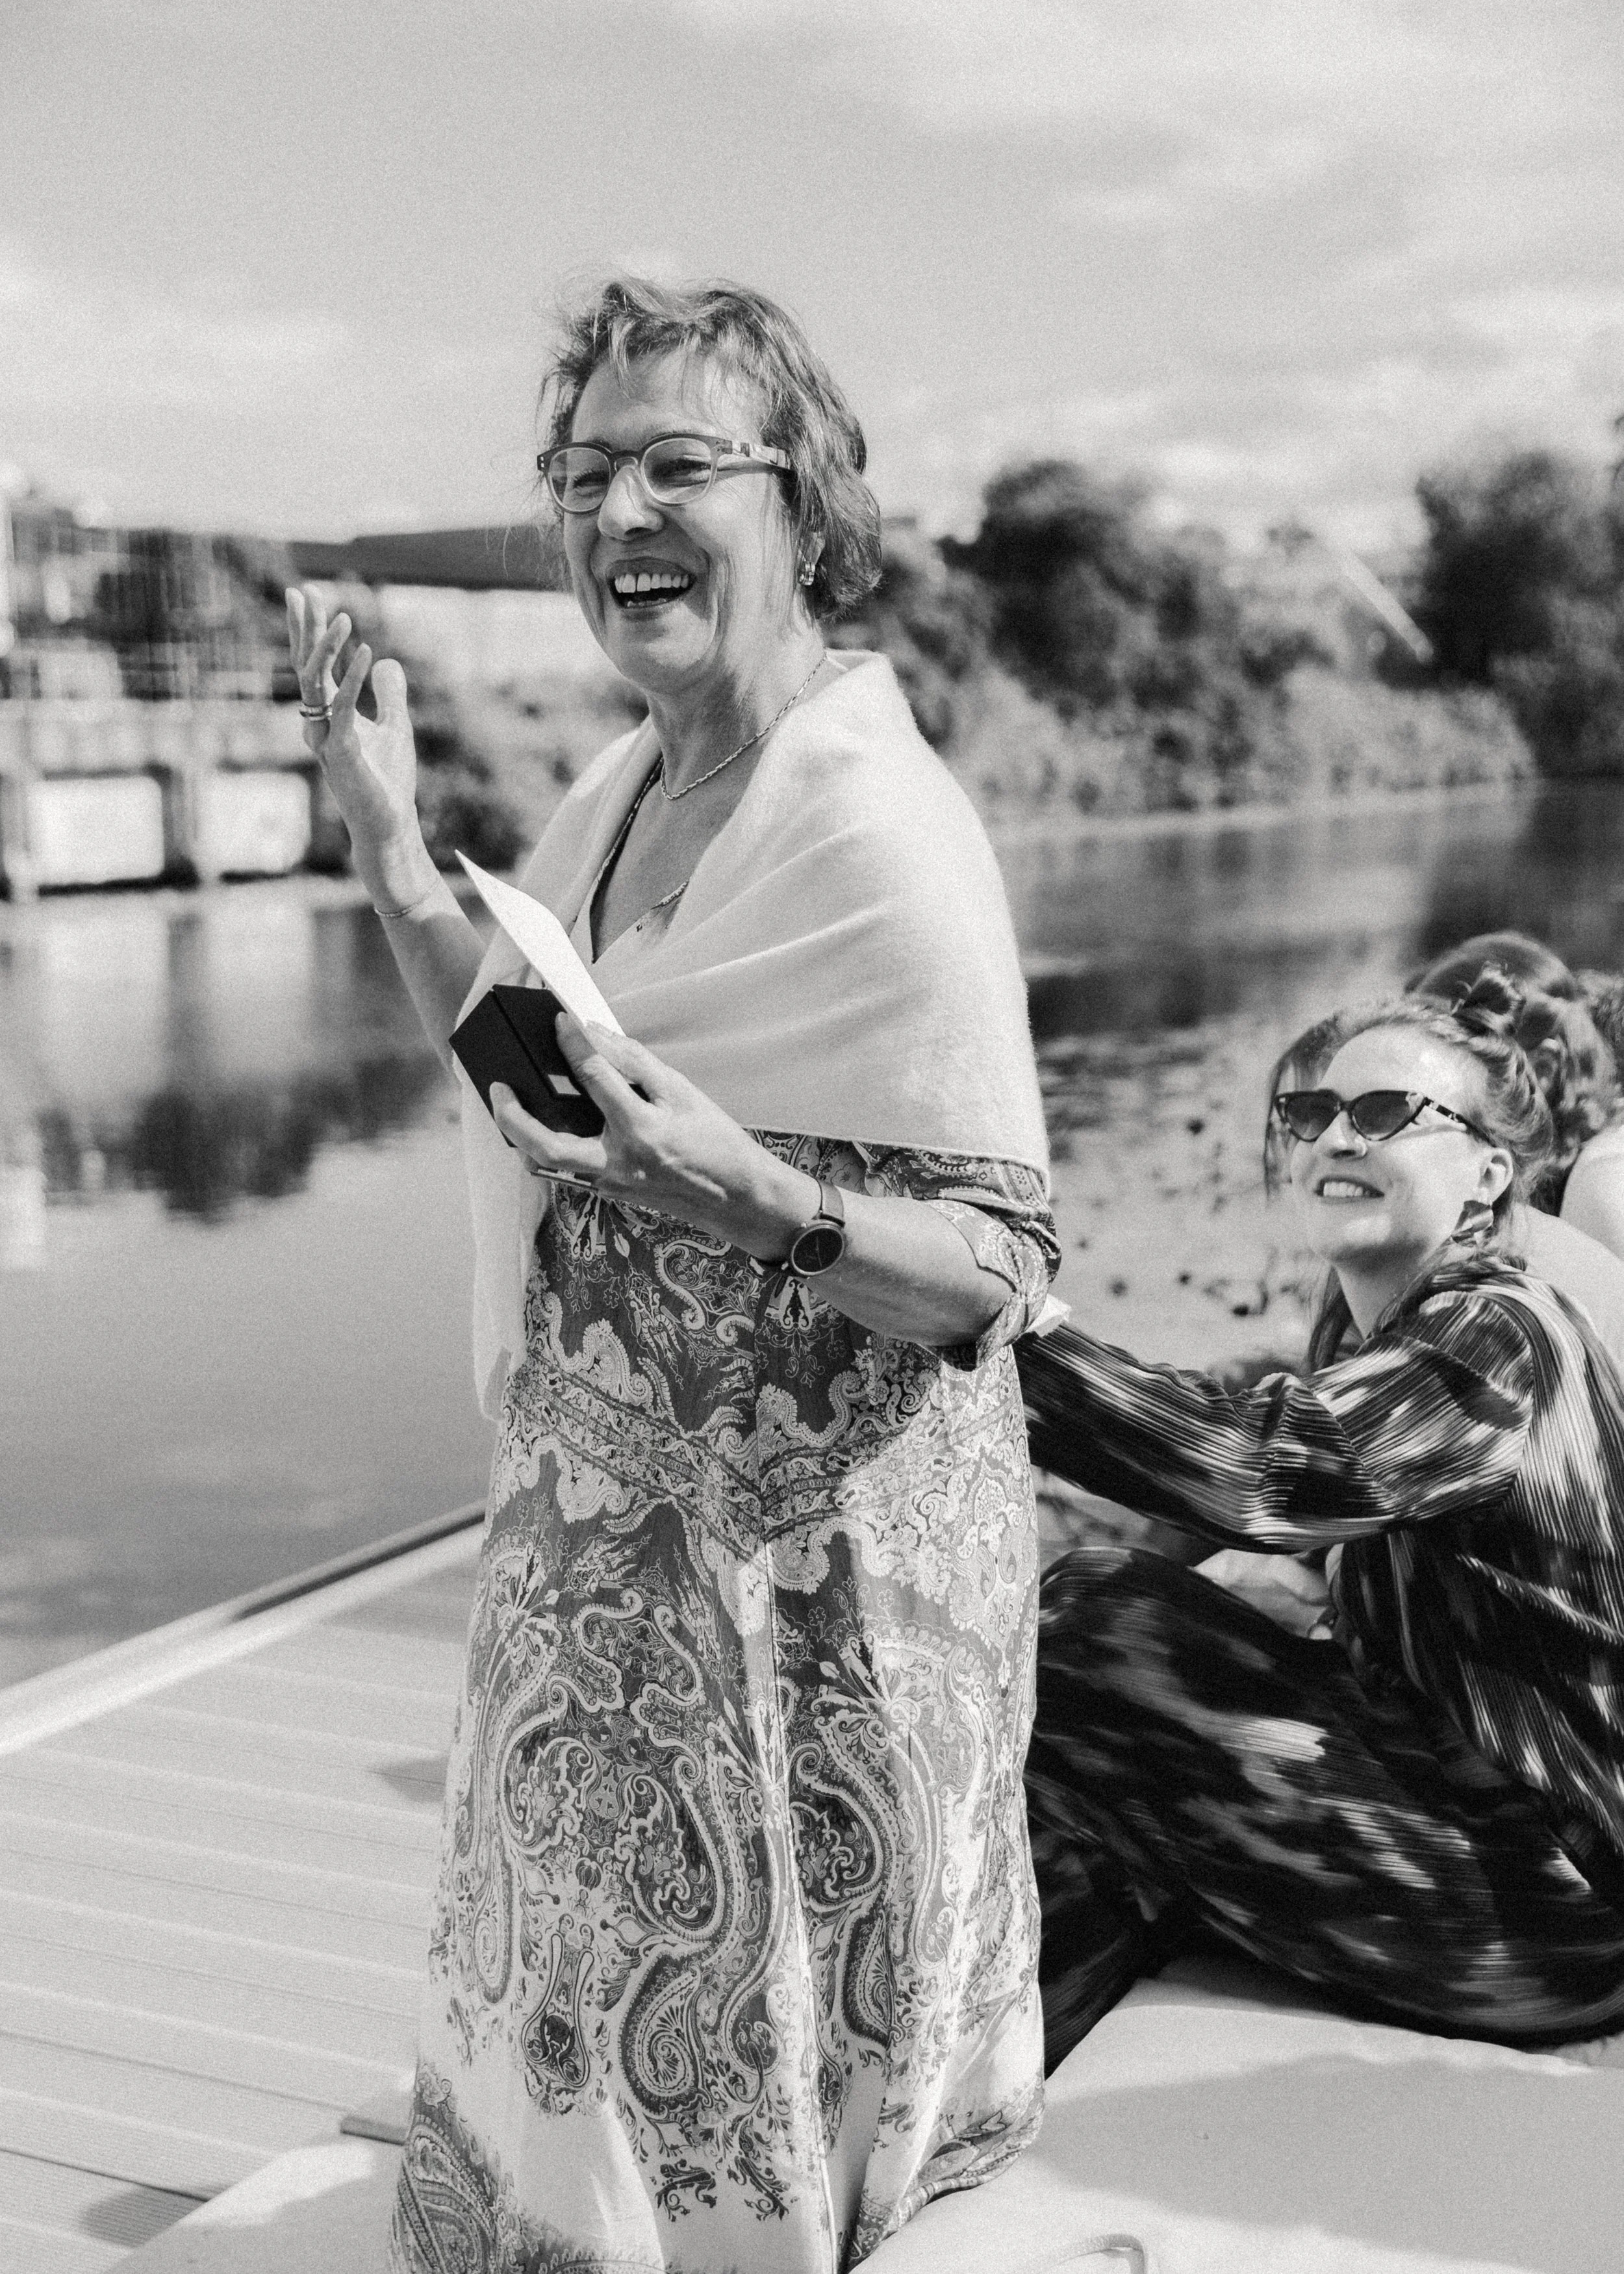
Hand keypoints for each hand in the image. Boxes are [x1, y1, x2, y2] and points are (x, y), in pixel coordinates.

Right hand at [285, 586, 425, 899]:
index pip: (315, 665)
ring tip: (340, 615)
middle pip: (306, 667)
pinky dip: (355, 680)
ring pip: (315, 684)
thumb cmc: (387, 782)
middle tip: (301, 592)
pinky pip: (344, 709)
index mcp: (329, 714)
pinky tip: (367, 652)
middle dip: (305, 630)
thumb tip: (386, 661)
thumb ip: (388, 695)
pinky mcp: (342, 753)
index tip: (305, 595)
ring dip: (325, 648)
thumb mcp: (395, 727)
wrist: (389, 825)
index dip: (309, 632)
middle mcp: (320, 722)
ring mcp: (326, 737)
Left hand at [490, 1016, 814, 1255]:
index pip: (594, 1076)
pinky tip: (546, 1126)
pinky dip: (549, 1148)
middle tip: (497, 1086)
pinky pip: (566, 1171)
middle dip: (513, 1116)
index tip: (560, 1019)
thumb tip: (596, 1035)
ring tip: (510, 1106)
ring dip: (522, 1137)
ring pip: (548, 1164)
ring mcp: (610, 1184)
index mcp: (641, 1130)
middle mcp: (618, 1162)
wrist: (736, 1197)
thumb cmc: (715, 1141)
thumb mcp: (683, 1092)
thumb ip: (635, 1062)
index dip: (574, 1042)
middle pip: (546, 1144)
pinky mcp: (609, 1194)